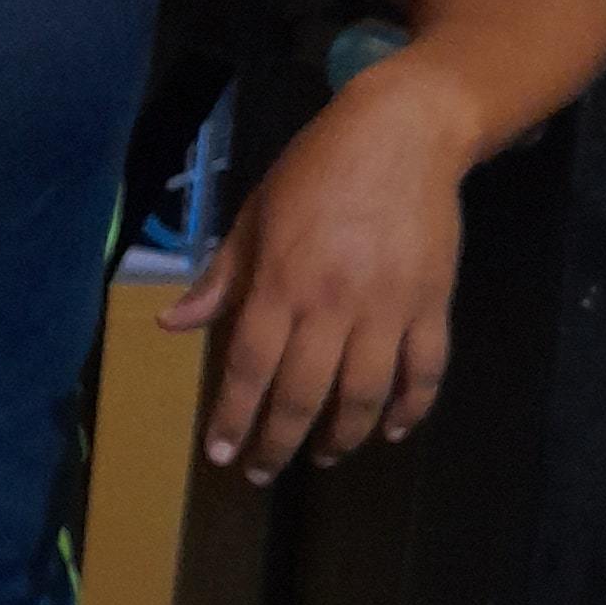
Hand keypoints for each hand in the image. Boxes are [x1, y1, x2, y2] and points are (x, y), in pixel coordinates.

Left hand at [158, 60, 469, 484]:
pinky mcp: (432, 304)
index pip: (250, 367)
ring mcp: (388, 307)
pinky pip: (425, 371)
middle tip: (263, 470)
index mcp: (280, 282)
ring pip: (365, 394)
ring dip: (342, 436)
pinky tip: (391, 430)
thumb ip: (221, 277)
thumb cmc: (315, 170)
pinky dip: (411, 408)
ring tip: (323, 454)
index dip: (235, 417)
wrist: (402, 134)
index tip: (223, 453)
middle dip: (279, 442)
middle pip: (302, 393)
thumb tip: (173, 324)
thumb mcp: (255, 215)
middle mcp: (332, 304)